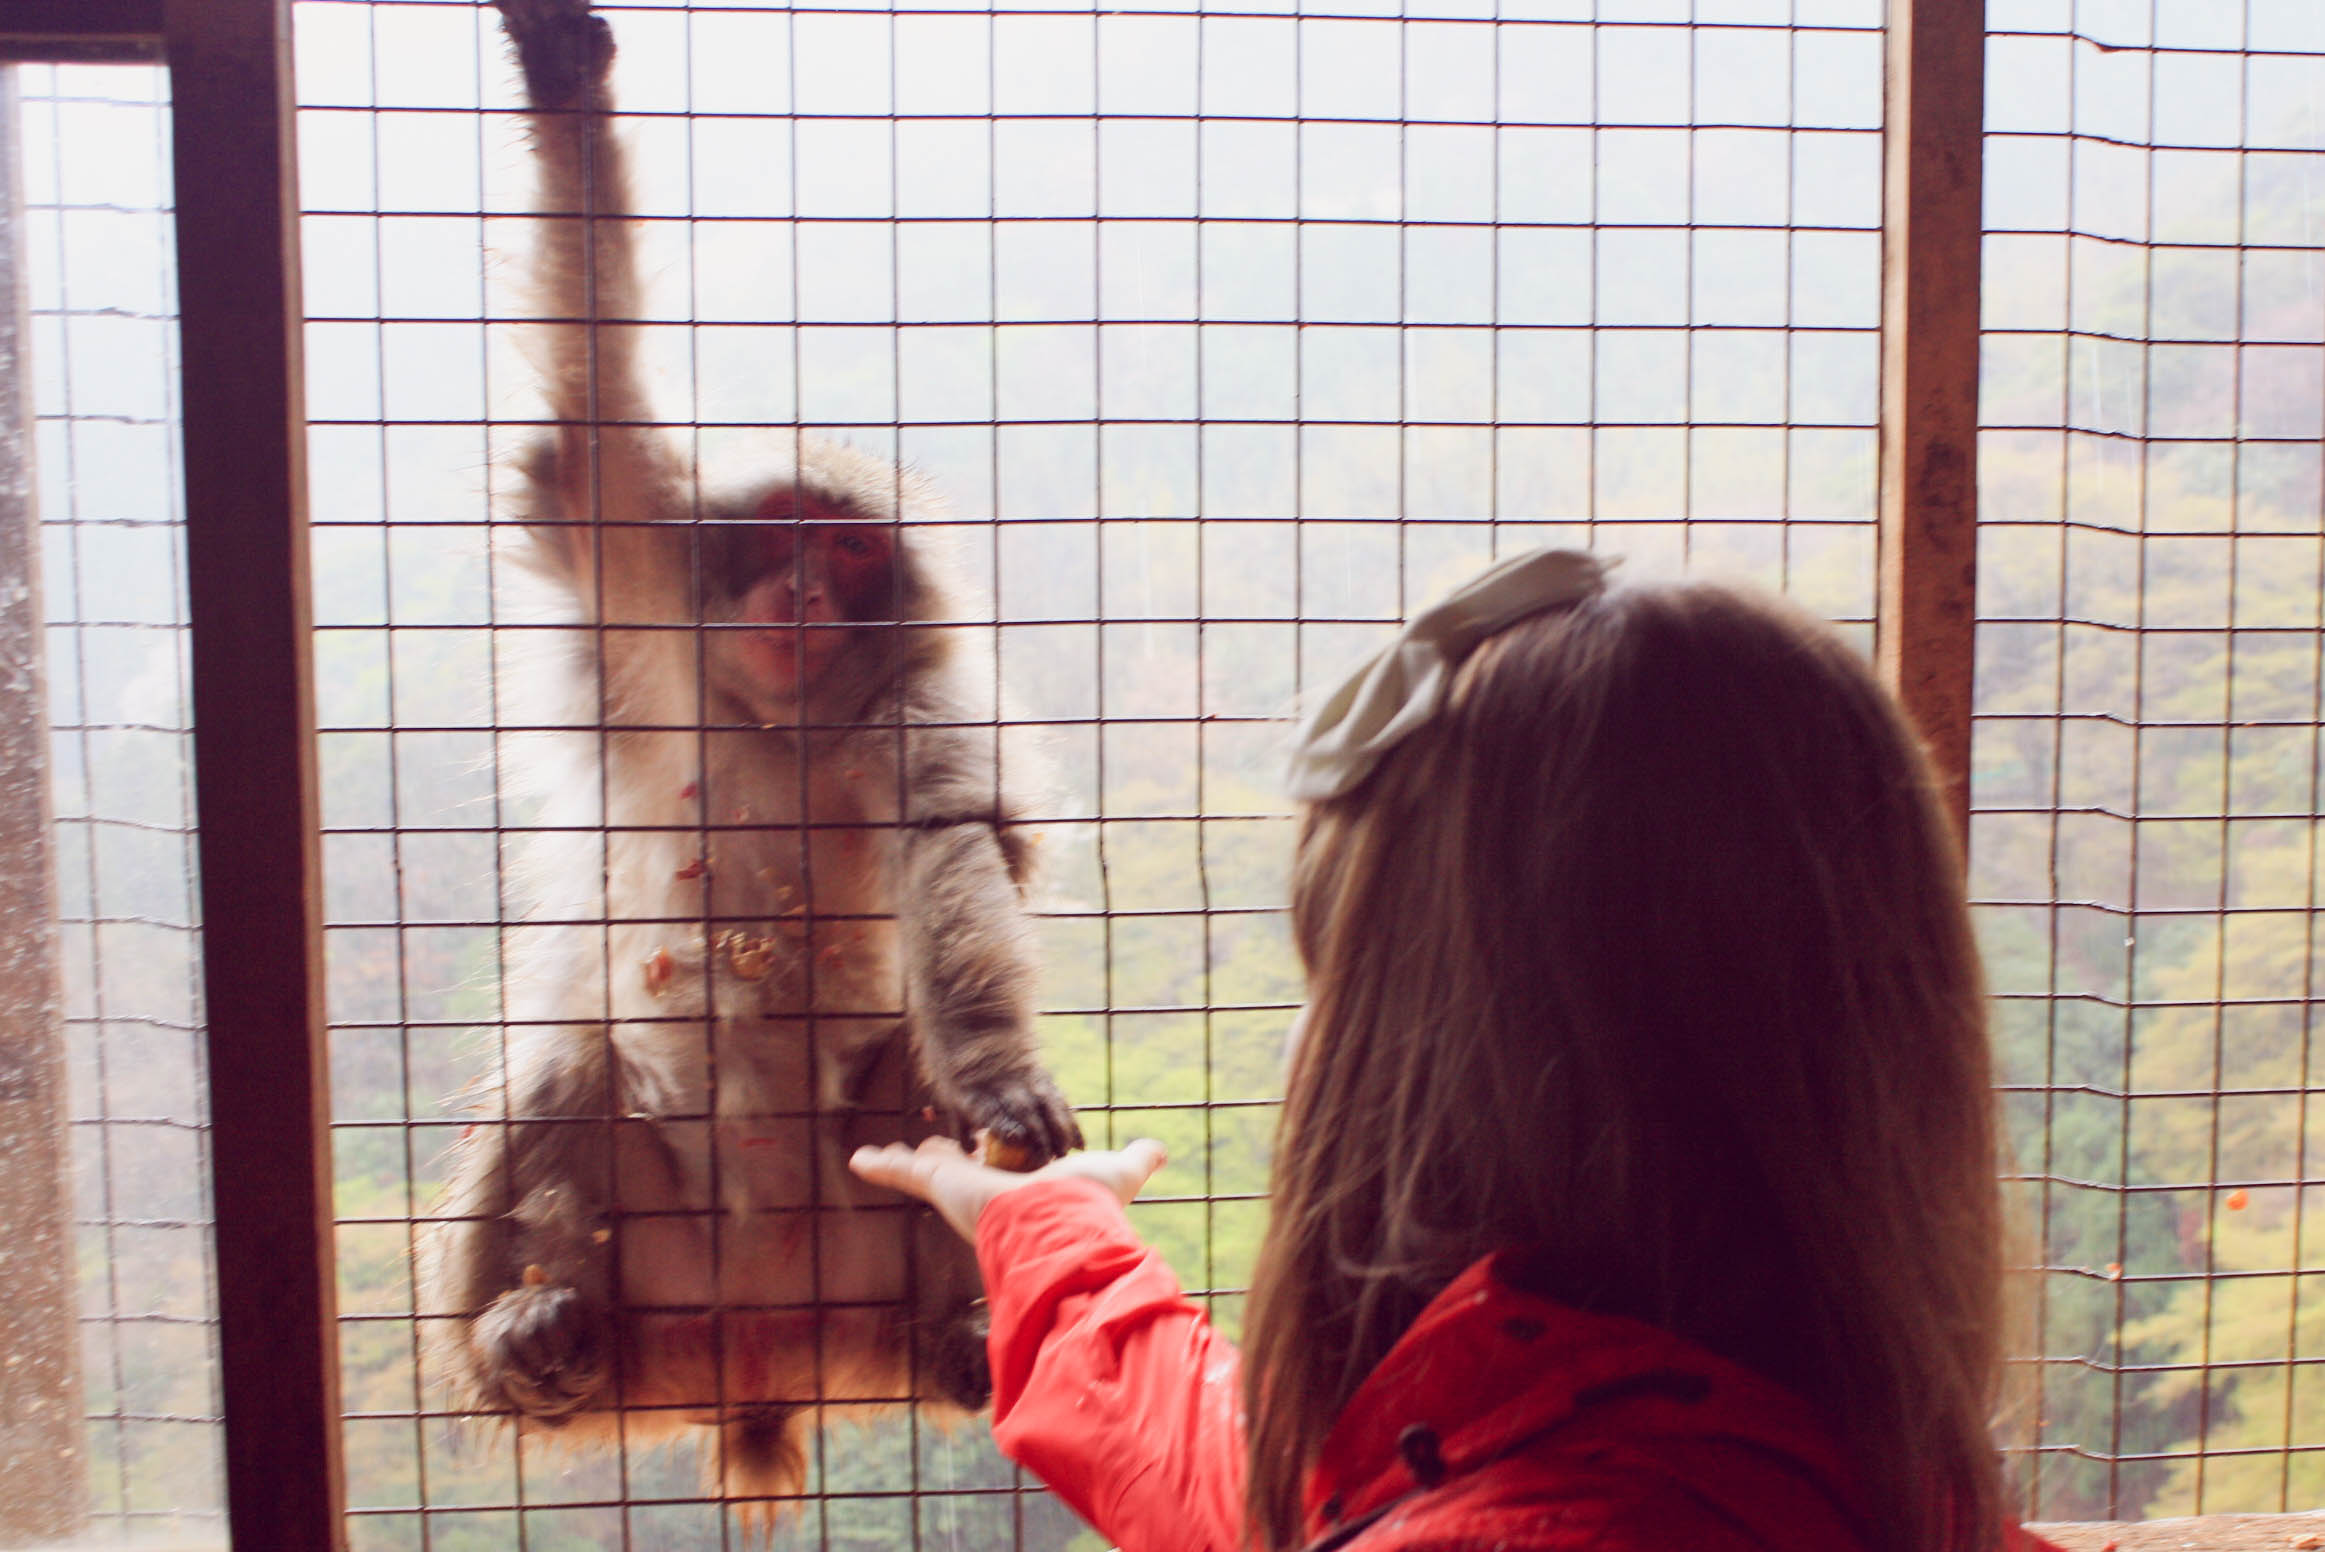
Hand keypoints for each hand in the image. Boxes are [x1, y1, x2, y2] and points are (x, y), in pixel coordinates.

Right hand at [849, 1134, 1166, 1242]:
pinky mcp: (940, 1182)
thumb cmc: (1086, 1206)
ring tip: (886, 1153)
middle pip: (961, 1172)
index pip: (1005, 1172)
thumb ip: (1136, 1161)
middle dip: (947, 1160)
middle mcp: (990, 1193)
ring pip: (929, 1171)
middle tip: (931, 1148)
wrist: (1056, 1229)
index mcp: (1024, 1191)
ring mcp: (961, 1189)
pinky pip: (903, 1171)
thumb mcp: (1118, 1172)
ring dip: (908, 1161)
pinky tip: (859, 1158)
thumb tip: (1159, 1150)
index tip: (985, 1149)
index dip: (995, 1159)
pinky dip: (881, 1163)